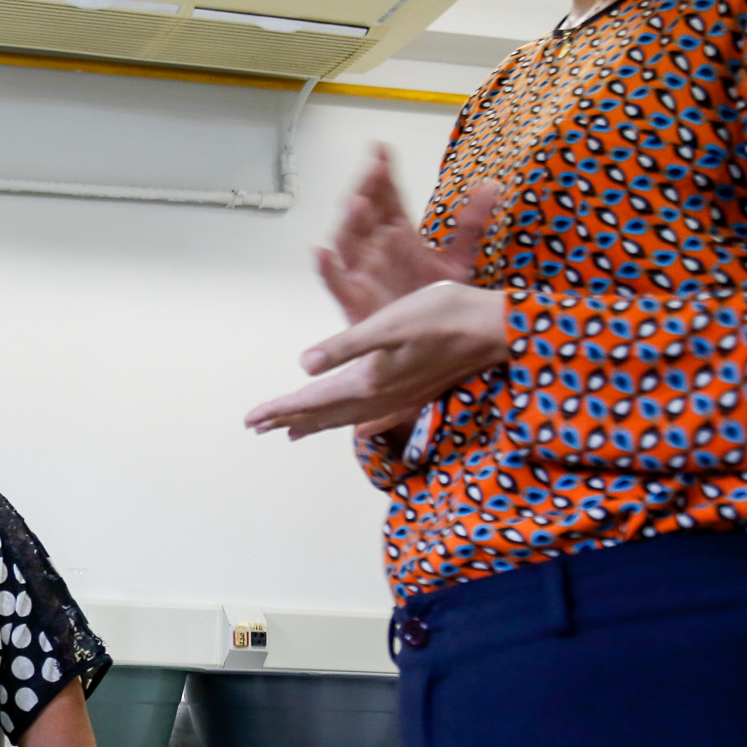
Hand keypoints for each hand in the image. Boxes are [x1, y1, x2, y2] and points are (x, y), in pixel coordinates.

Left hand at [245, 282, 507, 440]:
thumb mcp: (388, 325)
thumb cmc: (444, 317)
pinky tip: (356, 425)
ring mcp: (400, 396)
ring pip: (347, 416)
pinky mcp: (414, 390)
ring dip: (316, 421)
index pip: (312, 400)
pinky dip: (350, 418)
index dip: (278, 408)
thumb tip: (303, 366)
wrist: (497, 329)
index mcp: (368, 380)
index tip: (249, 420)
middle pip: (325, 413)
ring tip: (291, 429)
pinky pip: (370, 413)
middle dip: (289, 417)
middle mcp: (381, 395)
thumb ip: (344, 347)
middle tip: (257, 427)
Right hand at [319, 144, 501, 325]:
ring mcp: (361, 272)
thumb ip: (471, 224)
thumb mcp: (458, 260)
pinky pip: (335, 281)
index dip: (383, 172)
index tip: (381, 148)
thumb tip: (491, 185)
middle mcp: (375, 249)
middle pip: (364, 211)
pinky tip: (322, 253)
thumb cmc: (432, 303)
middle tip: (373, 168)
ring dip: (350, 221)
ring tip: (358, 202)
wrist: (427, 344)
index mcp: (397, 235)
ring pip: (348, 240)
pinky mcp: (353, 299)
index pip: (387, 196)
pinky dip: (325, 268)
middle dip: (366, 188)